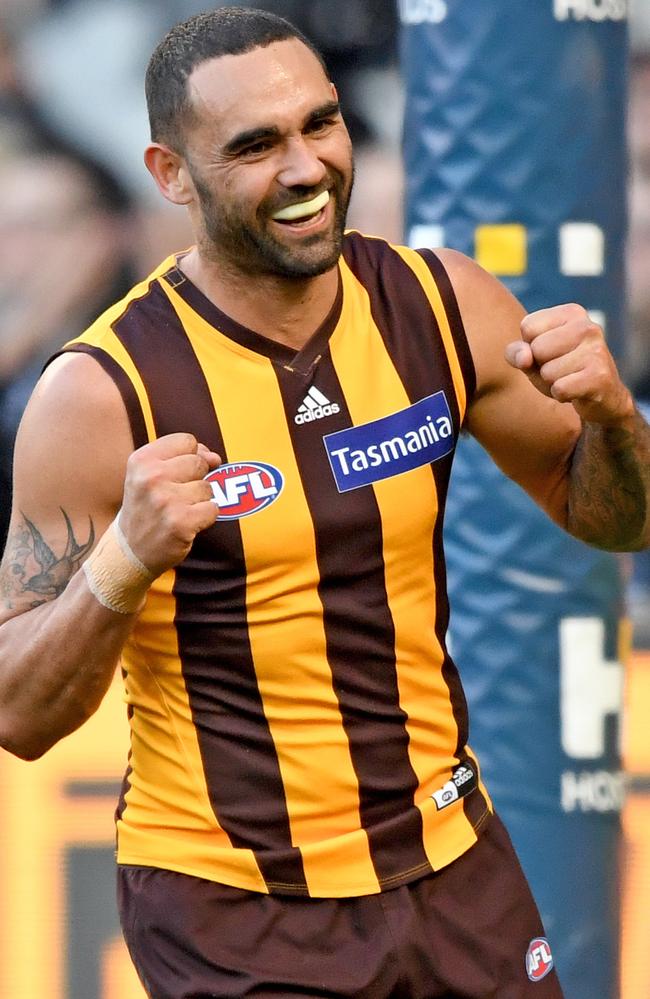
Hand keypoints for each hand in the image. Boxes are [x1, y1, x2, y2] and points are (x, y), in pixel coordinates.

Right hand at [119, 433, 220, 575]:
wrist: (130, 551)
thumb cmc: (146, 508)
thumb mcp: (152, 475)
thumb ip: (184, 458)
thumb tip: (215, 457)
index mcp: (142, 460)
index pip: (187, 441)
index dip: (191, 455)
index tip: (179, 472)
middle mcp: (151, 477)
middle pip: (199, 462)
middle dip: (196, 479)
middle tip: (176, 496)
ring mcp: (166, 500)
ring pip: (208, 487)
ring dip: (200, 500)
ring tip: (178, 510)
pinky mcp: (181, 522)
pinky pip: (213, 508)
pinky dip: (205, 517)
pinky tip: (187, 523)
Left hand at [505, 303, 633, 425]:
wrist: (603, 397)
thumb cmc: (562, 372)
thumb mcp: (533, 358)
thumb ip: (516, 352)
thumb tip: (525, 358)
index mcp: (572, 313)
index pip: (528, 327)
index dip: (532, 347)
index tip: (552, 353)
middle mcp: (588, 326)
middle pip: (537, 349)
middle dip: (542, 367)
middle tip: (562, 370)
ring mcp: (597, 350)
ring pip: (547, 372)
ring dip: (552, 383)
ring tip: (570, 379)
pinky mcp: (600, 376)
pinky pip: (560, 389)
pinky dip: (562, 395)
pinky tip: (577, 391)